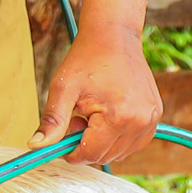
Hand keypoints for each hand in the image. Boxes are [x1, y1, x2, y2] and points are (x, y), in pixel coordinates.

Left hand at [38, 24, 164, 167]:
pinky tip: (109, 116)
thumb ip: (52, 120)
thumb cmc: (86, 59)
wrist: (113, 37)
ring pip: (120, 153)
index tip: (64, 132)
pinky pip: (133, 143)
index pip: (90, 154)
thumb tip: (35, 146)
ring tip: (94, 112)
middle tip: (80, 114)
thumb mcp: (63, 88)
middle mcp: (140, 121)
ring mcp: (151, 119)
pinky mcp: (156, 116)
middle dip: (87, 142)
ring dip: (102, 141)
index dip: (71, 150)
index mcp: (119, 117)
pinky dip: (117, 137)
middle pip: (105, 156)